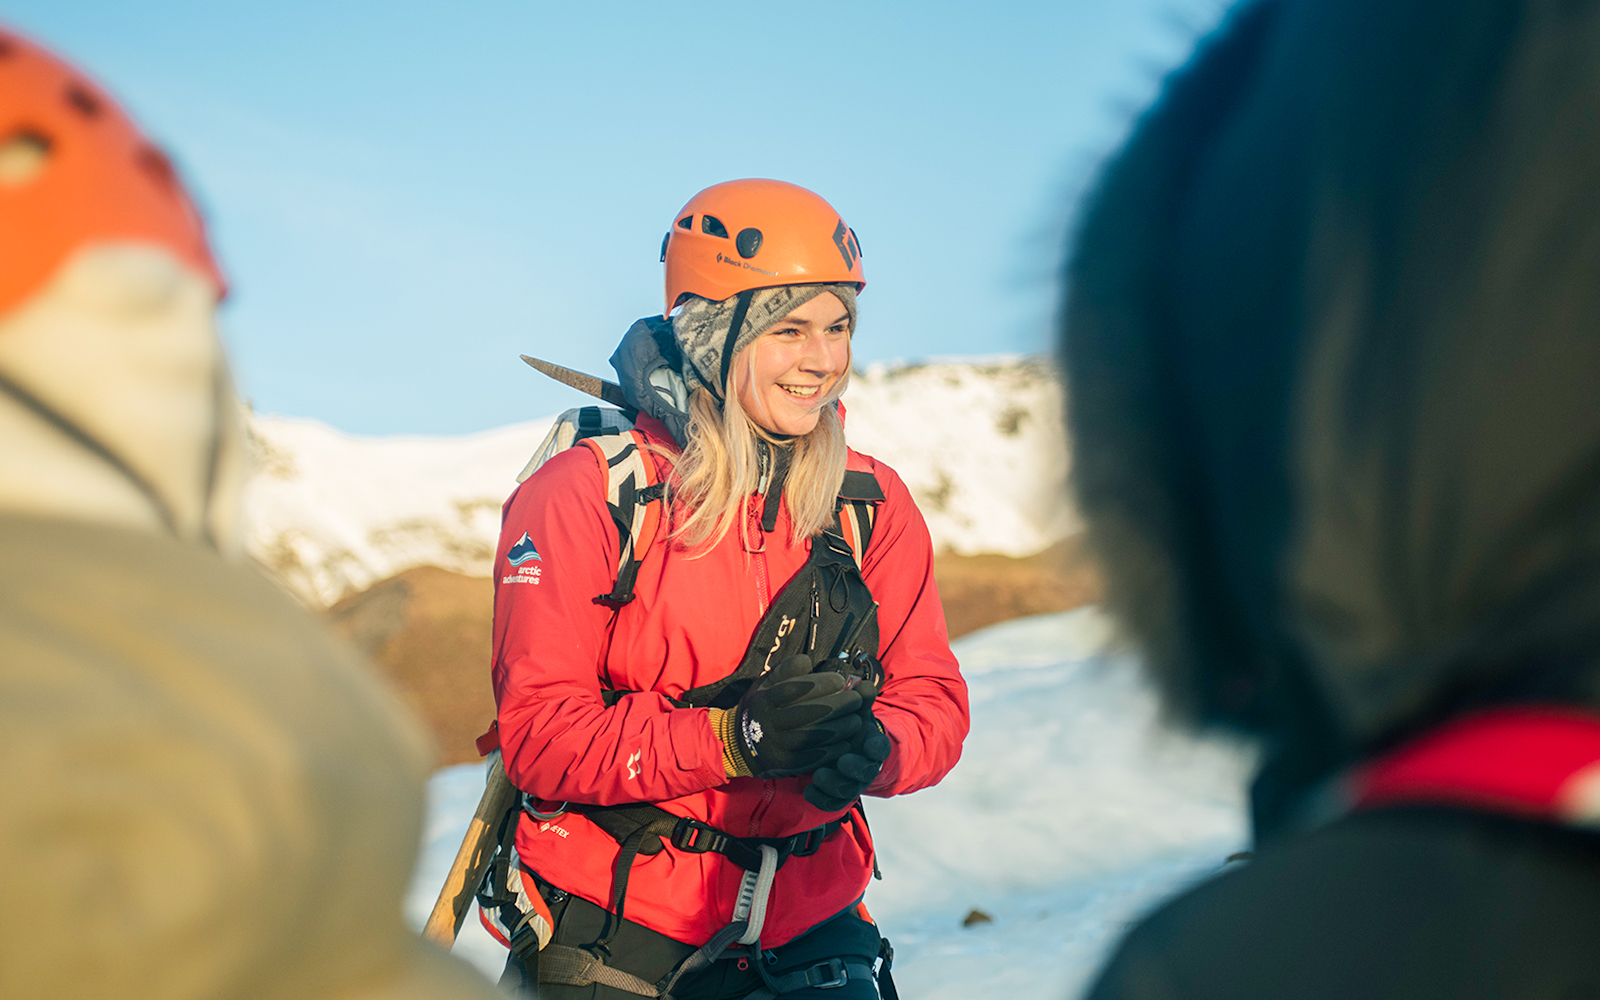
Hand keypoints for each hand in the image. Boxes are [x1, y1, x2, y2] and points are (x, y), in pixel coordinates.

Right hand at [714, 654, 862, 778]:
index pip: (793, 689)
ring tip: (857, 720)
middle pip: (807, 713)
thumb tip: (807, 660)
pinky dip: (832, 750)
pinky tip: (846, 741)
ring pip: (813, 736)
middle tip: (857, 700)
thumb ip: (786, 670)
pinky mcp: (784, 764)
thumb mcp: (765, 684)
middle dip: (837, 706)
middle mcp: (767, 723)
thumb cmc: (761, 707)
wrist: (739, 743)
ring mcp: (775, 746)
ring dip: (839, 729)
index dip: (819, 684)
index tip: (840, 680)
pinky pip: (812, 757)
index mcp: (763, 700)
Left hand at [803, 704, 890, 811]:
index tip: (870, 745)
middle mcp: (866, 766)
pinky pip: (832, 803)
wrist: (846, 746)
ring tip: (818, 775)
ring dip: (834, 785)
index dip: (877, 748)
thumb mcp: (856, 710)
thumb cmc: (849, 724)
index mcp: (872, 744)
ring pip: (848, 791)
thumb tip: (865, 685)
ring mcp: (853, 782)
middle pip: (866, 772)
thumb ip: (860, 699)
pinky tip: (808, 789)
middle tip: (842, 761)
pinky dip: (821, 799)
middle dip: (855, 768)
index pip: (880, 747)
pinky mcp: (838, 794)